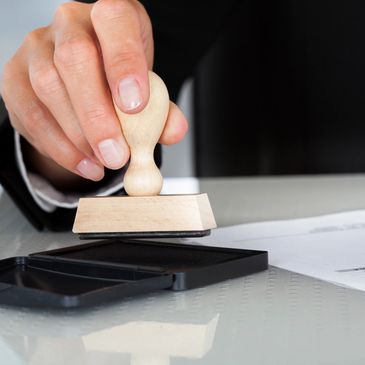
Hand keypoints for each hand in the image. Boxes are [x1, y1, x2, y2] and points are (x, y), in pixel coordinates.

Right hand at [0, 0, 187, 186]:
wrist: (85, 79)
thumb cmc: (119, 80)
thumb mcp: (148, 88)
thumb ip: (164, 110)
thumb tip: (173, 131)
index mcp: (111, 16)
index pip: (115, 21)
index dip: (125, 63)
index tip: (135, 106)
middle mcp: (69, 24)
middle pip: (75, 59)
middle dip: (97, 116)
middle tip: (116, 155)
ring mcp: (37, 48)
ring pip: (47, 87)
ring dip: (77, 137)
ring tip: (103, 163)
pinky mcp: (15, 77)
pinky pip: (30, 113)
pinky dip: (58, 147)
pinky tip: (83, 163)